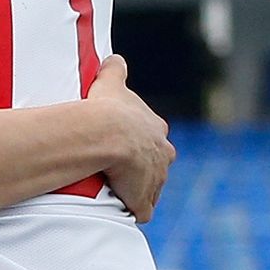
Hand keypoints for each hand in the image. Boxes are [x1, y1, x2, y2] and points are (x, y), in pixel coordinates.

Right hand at [84, 56, 174, 220]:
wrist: (107, 134)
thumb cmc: (107, 108)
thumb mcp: (111, 82)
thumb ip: (115, 70)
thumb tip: (113, 59)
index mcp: (157, 130)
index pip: (153, 140)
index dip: (139, 144)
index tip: (124, 147)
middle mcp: (163, 155)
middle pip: (156, 166)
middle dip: (143, 170)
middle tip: (119, 171)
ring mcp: (155, 180)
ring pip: (150, 189)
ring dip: (136, 192)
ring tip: (116, 192)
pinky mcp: (144, 200)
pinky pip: (142, 210)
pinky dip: (133, 210)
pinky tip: (120, 209)